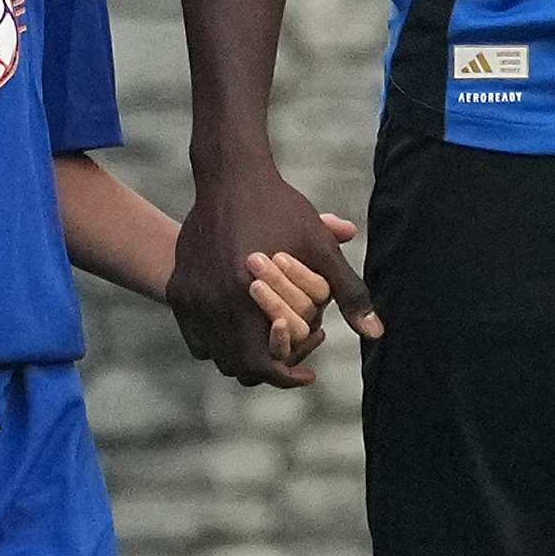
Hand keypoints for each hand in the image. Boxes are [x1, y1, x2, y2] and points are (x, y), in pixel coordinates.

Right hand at [170, 165, 373, 388]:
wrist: (228, 178)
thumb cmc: (280, 210)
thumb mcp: (320, 250)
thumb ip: (348, 295)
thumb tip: (377, 333)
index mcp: (243, 297)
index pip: (260, 364)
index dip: (287, 377)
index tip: (309, 374)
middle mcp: (209, 303)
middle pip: (235, 366)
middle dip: (267, 369)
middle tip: (292, 357)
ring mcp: (188, 298)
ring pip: (213, 354)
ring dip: (241, 355)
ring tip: (269, 341)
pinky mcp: (177, 289)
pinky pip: (195, 336)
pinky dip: (217, 341)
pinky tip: (242, 327)